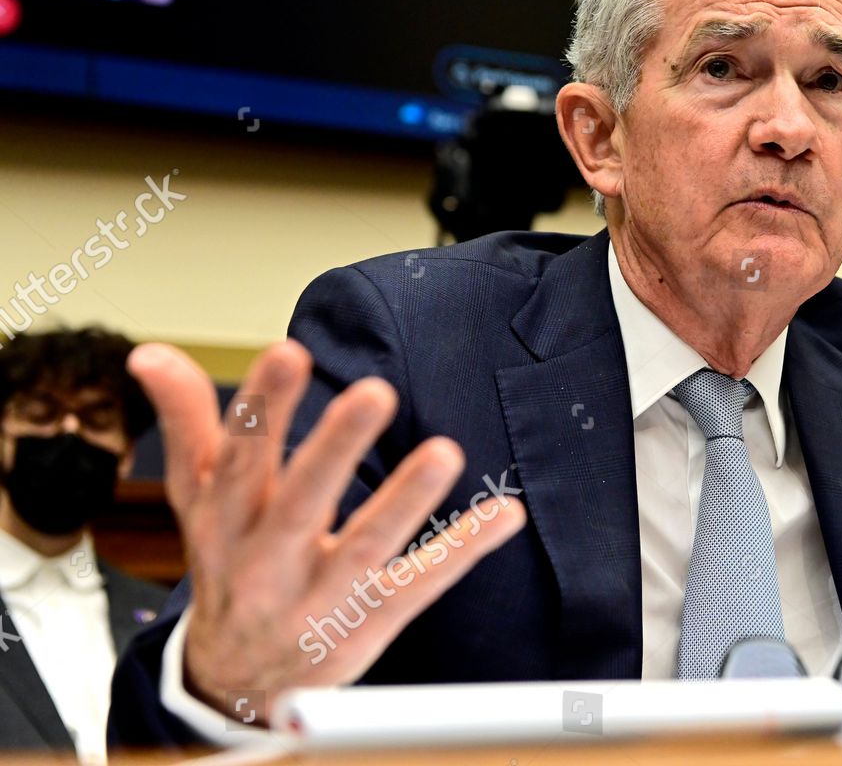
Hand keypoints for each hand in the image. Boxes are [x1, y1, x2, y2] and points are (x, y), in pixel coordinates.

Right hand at [127, 340, 526, 717]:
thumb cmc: (229, 563)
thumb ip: (188, 423)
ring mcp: (320, 595)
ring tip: (445, 452)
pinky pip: (417, 585)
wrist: (237, 678)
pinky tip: (502, 514)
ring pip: (366, 547)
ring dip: (406, 499)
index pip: (239, 457)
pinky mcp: (367, 623)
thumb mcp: (201, 498)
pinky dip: (461, 550)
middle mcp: (267, 559)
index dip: (261, 406)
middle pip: (300, 501)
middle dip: (335, 448)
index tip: (287, 351)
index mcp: (227, 517)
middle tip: (374, 392)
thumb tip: (150, 354)